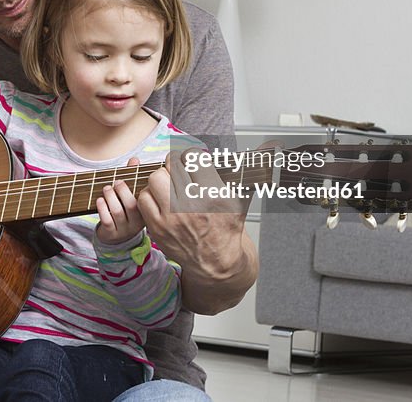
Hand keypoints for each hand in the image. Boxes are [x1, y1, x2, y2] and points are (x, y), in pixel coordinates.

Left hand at [95, 160, 144, 244]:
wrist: (116, 238)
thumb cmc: (124, 212)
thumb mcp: (131, 197)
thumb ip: (132, 178)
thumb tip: (134, 159)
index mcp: (145, 212)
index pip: (146, 200)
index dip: (138, 187)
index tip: (129, 178)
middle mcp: (137, 223)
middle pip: (132, 205)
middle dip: (122, 190)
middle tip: (116, 182)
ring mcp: (124, 230)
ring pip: (118, 212)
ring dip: (110, 197)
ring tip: (106, 188)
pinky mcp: (112, 234)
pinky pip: (107, 221)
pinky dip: (102, 209)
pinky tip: (99, 200)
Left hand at [136, 147, 258, 313]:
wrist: (216, 263)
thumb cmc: (227, 227)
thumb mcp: (241, 199)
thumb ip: (245, 172)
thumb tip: (268, 147)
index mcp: (214, 194)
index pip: (191, 157)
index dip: (190, 157)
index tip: (191, 163)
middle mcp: (192, 205)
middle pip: (170, 165)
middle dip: (173, 166)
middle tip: (178, 173)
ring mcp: (172, 217)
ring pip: (154, 179)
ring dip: (160, 179)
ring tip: (168, 186)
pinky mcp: (157, 228)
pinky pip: (143, 198)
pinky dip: (149, 196)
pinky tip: (160, 200)